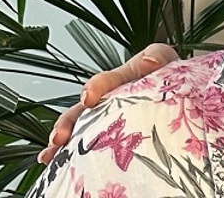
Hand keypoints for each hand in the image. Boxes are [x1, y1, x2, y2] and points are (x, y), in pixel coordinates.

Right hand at [37, 43, 179, 162]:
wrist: (173, 95)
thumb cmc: (164, 76)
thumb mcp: (163, 60)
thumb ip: (156, 57)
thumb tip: (149, 61)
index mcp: (119, 81)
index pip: (106, 82)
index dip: (96, 88)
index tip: (88, 99)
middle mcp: (103, 101)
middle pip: (80, 111)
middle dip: (67, 124)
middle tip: (60, 137)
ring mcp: (101, 120)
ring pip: (76, 131)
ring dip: (62, 141)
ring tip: (51, 154)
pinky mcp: (102, 137)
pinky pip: (82, 147)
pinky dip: (66, 156)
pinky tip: (53, 166)